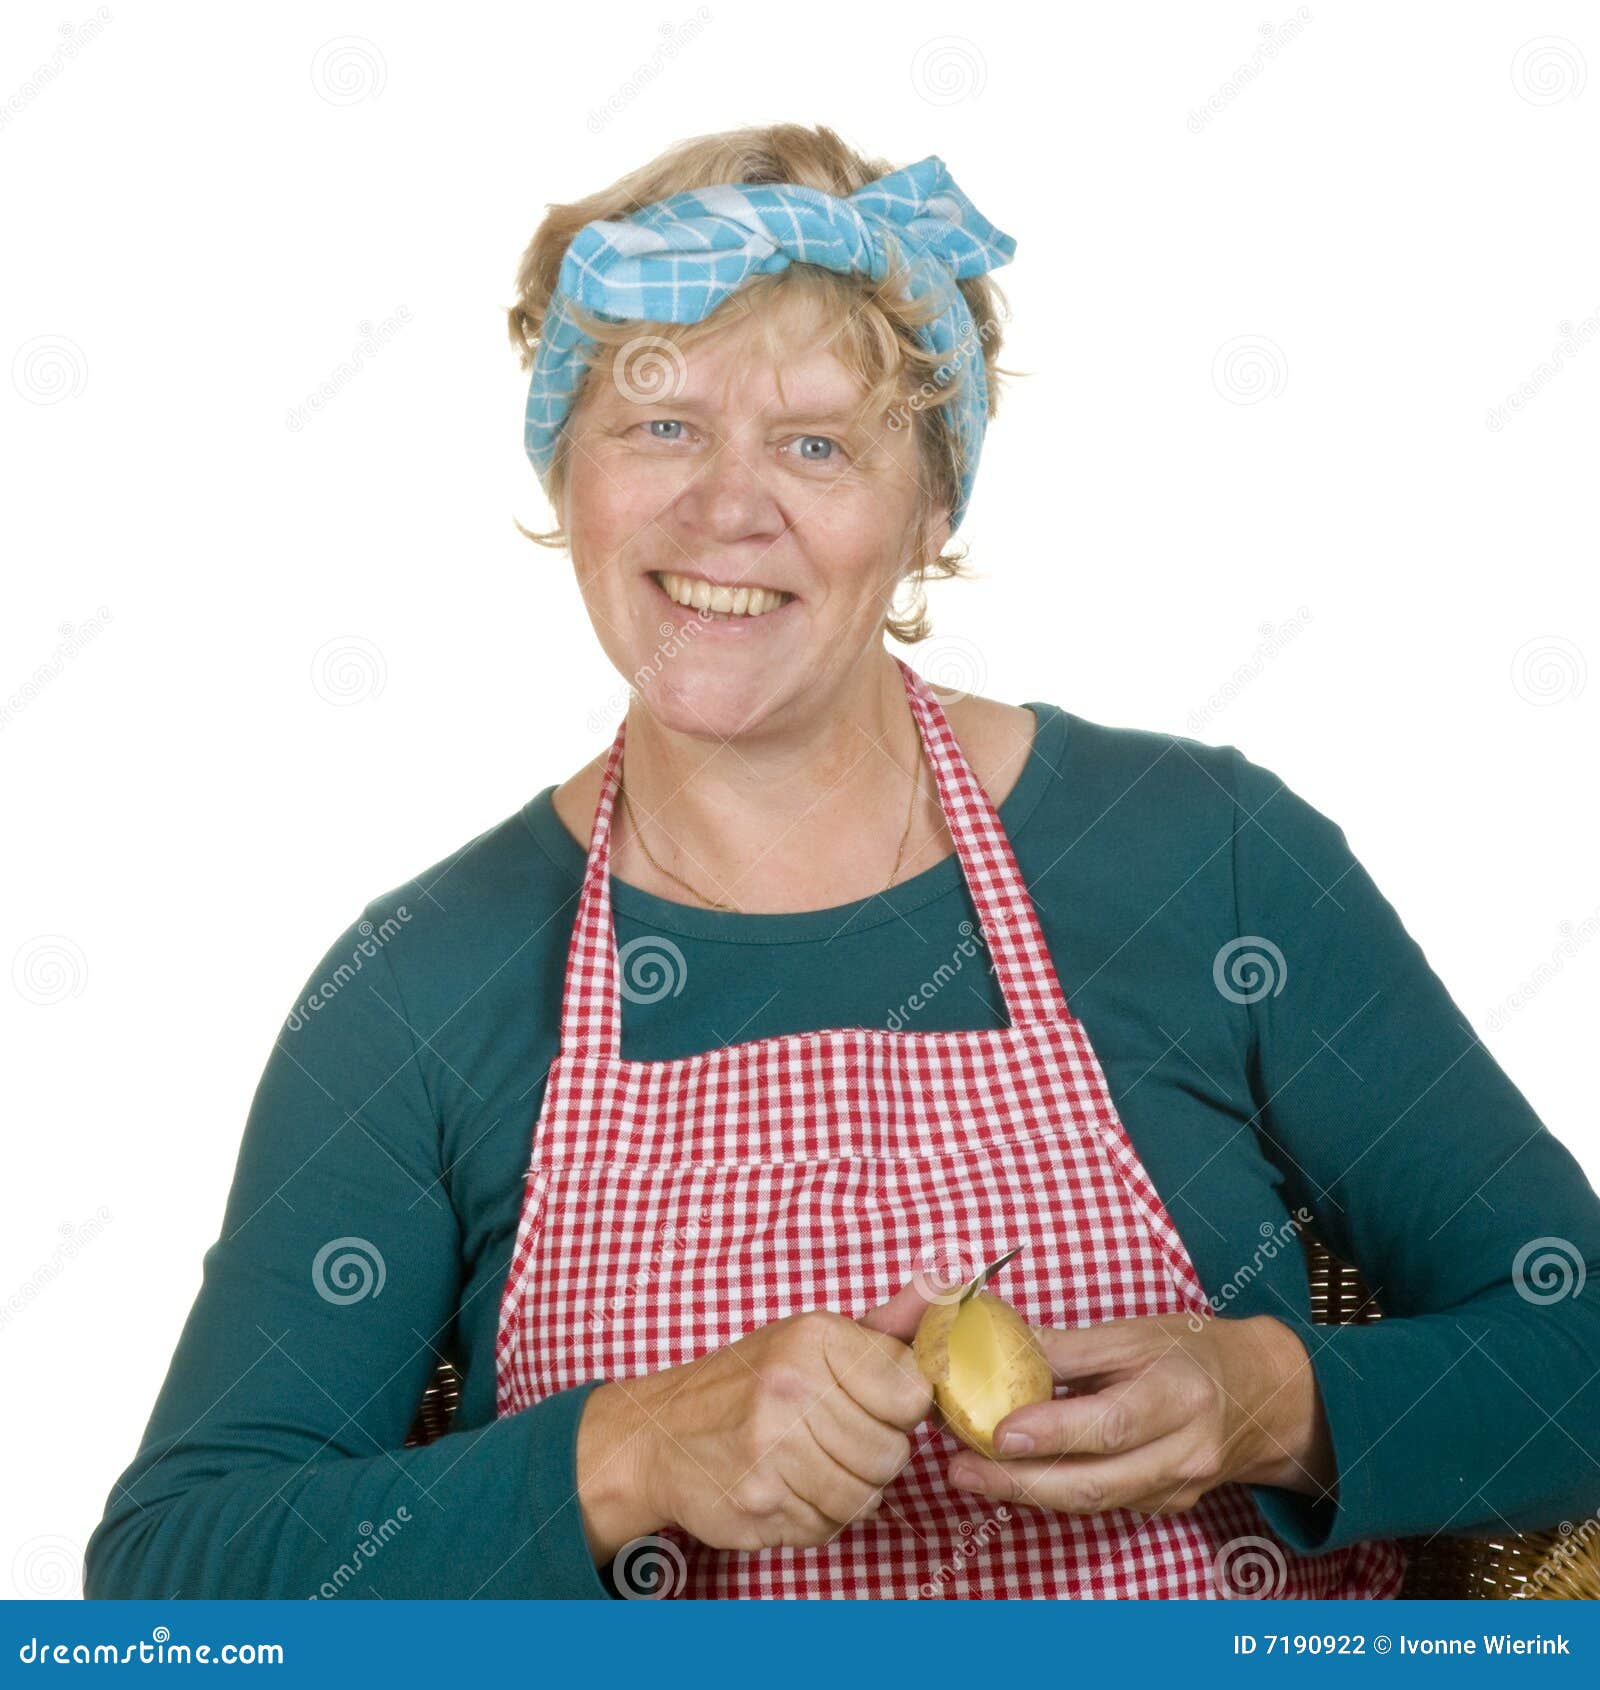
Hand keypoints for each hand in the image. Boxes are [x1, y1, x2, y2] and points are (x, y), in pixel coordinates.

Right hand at [581, 1282, 933, 1558]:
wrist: (660, 1434)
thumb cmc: (748, 1382)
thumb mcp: (809, 1337)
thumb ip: (886, 1325)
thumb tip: (952, 1283)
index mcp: (812, 1337)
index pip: (912, 1390)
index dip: (901, 1407)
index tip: (875, 1403)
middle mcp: (791, 1388)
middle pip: (893, 1452)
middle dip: (874, 1454)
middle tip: (836, 1437)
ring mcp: (771, 1449)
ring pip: (866, 1497)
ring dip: (849, 1490)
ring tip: (814, 1463)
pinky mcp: (759, 1504)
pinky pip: (828, 1527)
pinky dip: (817, 1517)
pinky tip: (788, 1488)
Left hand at [943, 1312, 1334, 1517]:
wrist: (1259, 1395)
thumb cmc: (1189, 1352)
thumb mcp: (1134, 1333)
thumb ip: (1068, 1347)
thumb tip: (995, 1342)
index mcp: (1178, 1395)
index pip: (1111, 1423)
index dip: (1053, 1432)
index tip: (998, 1431)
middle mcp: (1183, 1451)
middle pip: (1096, 1482)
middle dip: (1021, 1482)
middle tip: (960, 1469)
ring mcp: (1176, 1488)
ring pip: (1093, 1501)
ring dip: (1027, 1492)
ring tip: (969, 1475)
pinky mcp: (1165, 1506)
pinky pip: (1102, 1503)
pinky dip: (1054, 1492)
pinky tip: (1012, 1478)